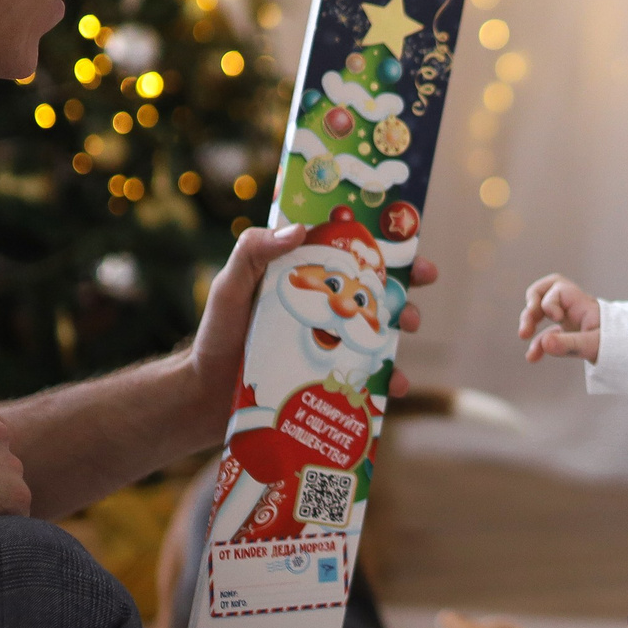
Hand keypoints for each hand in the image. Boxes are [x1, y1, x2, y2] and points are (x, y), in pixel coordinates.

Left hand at [188, 222, 440, 407]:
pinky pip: (371, 378)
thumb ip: (253, 251)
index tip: (409, 239)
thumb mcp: (230, 286)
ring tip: (407, 329)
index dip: (384, 244)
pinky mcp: (335, 380)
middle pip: (376, 291)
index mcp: (306, 281)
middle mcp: (325, 311)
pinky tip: (395, 384)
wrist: (205, 397)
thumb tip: (299, 230)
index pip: (349, 254)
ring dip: (403, 326)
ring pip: (381, 332)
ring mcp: (333, 346)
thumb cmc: (217, 335)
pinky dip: (389, 381)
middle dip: (407, 283)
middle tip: (423, 280)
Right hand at [519, 274, 600, 364]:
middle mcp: (573, 308)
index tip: (556, 320)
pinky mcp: (568, 335)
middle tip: (526, 328)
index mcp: (581, 303)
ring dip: (530, 322)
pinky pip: (548, 334)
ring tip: (524, 336)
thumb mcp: (594, 345)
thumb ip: (570, 344)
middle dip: (532, 307)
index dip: (549, 301)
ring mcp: (570, 320)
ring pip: (542, 312)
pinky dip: (539, 344)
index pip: (557, 288)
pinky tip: (532, 357)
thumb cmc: (620, 344)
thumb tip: (544, 343)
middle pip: (544, 293)